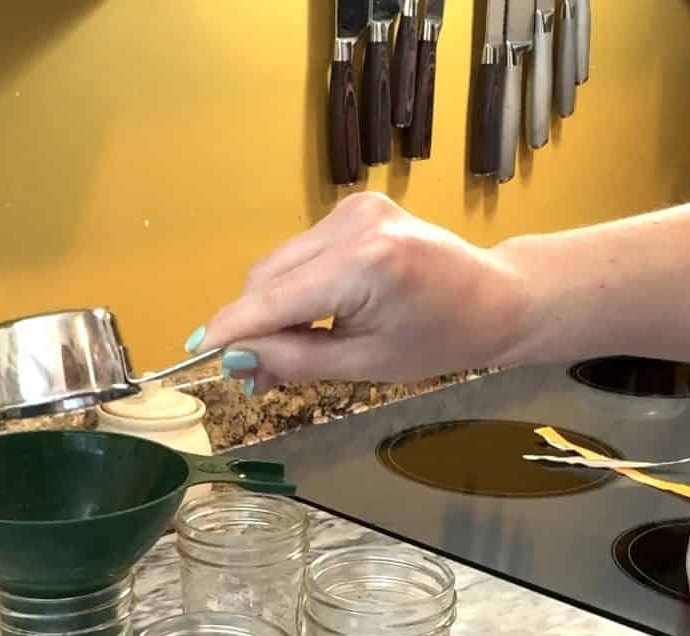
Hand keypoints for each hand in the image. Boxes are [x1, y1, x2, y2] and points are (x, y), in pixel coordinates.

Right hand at [188, 193, 530, 393]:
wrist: (493, 298)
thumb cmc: (438, 341)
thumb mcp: (364, 364)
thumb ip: (294, 360)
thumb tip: (236, 362)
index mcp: (363, 265)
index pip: (273, 298)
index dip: (230, 328)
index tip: (195, 353)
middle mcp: (352, 223)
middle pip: (267, 277)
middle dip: (251, 325)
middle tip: (252, 375)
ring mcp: (352, 208)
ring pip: (279, 264)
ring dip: (270, 307)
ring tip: (285, 351)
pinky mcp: (354, 207)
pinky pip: (300, 254)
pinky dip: (293, 287)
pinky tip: (310, 316)